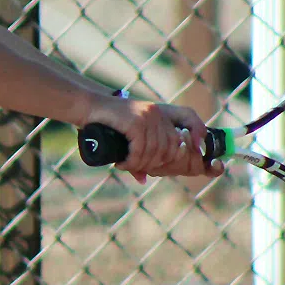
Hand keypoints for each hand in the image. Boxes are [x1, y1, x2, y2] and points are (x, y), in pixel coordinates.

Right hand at [81, 96, 223, 181]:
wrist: (87, 106)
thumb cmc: (107, 123)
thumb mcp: (128, 136)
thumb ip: (139, 155)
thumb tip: (144, 179)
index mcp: (161, 113)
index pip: (191, 121)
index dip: (197, 137)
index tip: (195, 152)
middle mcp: (158, 113)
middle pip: (171, 148)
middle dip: (155, 163)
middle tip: (135, 166)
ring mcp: (148, 116)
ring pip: (156, 152)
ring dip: (140, 164)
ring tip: (125, 164)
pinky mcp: (136, 121)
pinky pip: (142, 150)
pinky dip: (132, 161)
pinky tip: (121, 163)